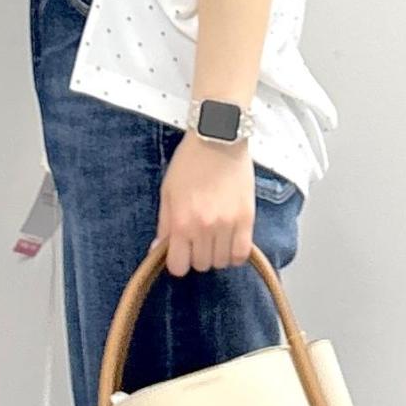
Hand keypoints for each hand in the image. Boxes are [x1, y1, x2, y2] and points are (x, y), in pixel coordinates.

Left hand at [150, 130, 254, 275]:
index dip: (178, 263)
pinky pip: (242, 253)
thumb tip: (157, 250)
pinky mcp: (247, 218)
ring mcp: (228, 224)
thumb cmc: (190, 162)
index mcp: (182, 222)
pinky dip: (235, 254)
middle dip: (197, 256)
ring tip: (215, 238)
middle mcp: (205, 228)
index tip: (180, 253)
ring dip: (217, 254)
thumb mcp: (168, 192)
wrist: (219, 139)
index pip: (179, 267)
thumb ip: (164, 225)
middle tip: (198, 240)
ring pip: (222, 262)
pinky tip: (230, 242)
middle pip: (202, 265)